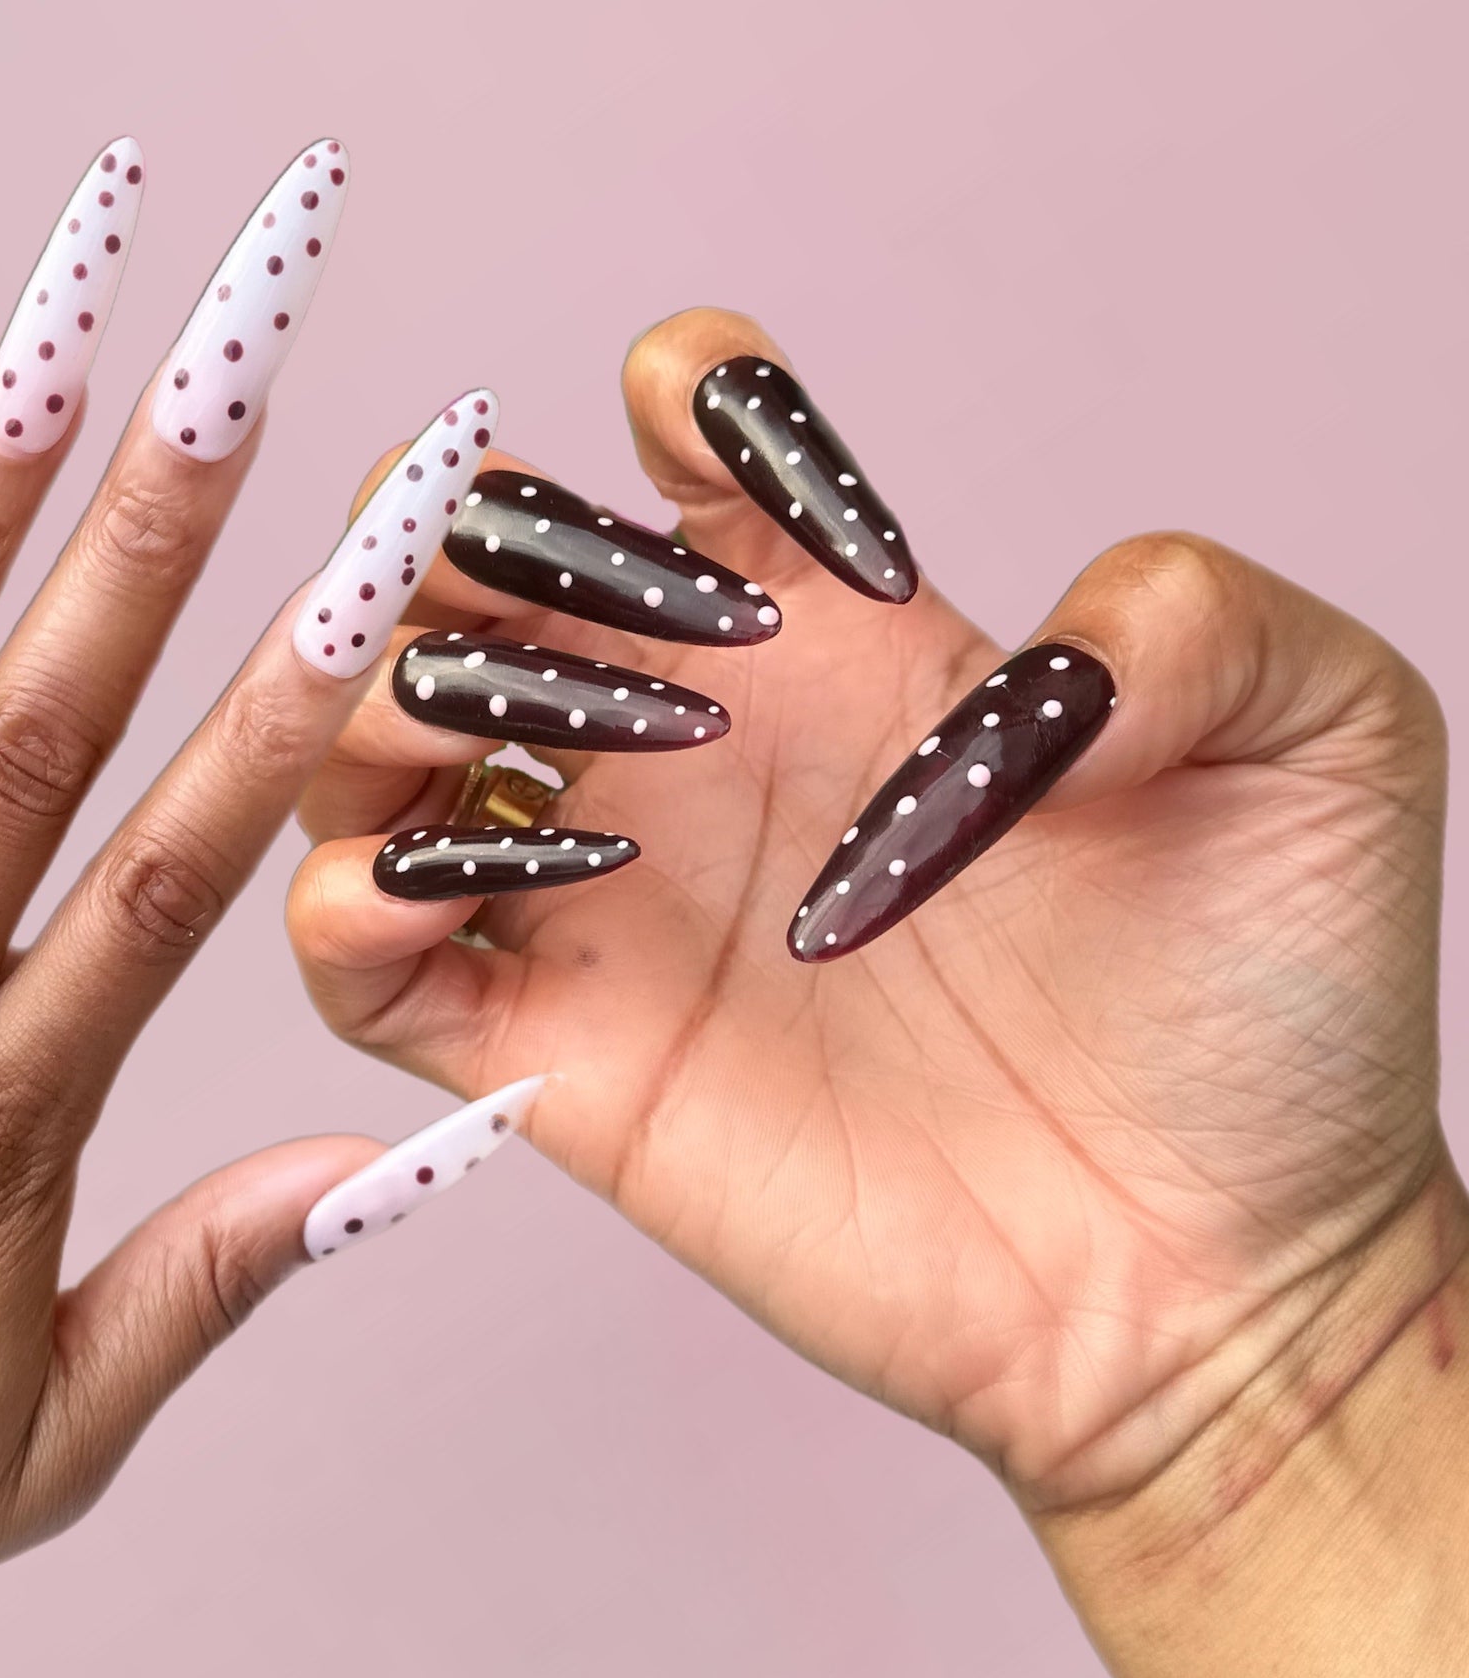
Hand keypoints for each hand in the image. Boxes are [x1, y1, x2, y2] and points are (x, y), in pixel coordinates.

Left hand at [0, 138, 403, 1677]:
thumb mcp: (47, 1445)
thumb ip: (217, 1279)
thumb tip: (400, 1158)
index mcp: (10, 1117)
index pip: (185, 861)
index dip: (294, 692)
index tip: (380, 545)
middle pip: (48, 729)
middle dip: (160, 523)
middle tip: (241, 344)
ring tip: (53, 340)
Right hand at [287, 302, 1455, 1508]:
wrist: (1217, 1279)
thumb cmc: (1278, 1013)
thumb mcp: (1328, 745)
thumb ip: (1199, 615)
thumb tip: (1032, 635)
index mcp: (843, 640)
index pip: (684, 447)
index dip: (677, 398)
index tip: (720, 442)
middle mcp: (697, 747)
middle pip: (469, 570)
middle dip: (465, 541)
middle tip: (602, 621)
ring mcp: (610, 897)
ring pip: (370, 742)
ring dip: (382, 699)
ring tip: (529, 735)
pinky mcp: (559, 1052)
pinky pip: (360, 954)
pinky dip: (350, 898)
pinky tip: (469, 881)